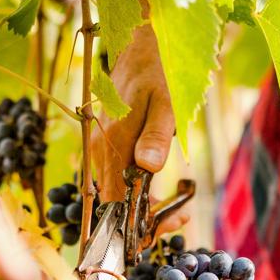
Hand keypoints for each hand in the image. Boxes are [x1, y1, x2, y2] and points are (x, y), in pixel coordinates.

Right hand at [91, 24, 189, 235]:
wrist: (136, 49)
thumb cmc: (155, 75)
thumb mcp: (165, 102)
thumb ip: (156, 135)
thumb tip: (150, 166)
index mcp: (112, 144)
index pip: (115, 201)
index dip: (135, 224)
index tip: (162, 229)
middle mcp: (100, 150)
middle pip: (114, 204)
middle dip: (145, 221)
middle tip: (179, 218)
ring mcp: (101, 149)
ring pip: (116, 194)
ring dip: (143, 209)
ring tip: (178, 210)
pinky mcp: (107, 147)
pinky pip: (117, 180)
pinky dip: (138, 194)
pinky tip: (158, 195)